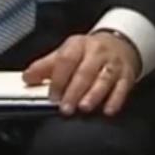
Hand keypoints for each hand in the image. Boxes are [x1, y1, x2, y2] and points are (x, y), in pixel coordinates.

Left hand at [22, 31, 141, 116]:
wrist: (120, 44)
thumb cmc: (89, 53)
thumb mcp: (66, 52)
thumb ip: (45, 66)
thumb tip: (27, 78)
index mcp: (79, 45)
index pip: (67, 59)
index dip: (58, 78)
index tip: (52, 95)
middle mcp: (98, 52)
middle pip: (86, 71)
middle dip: (75, 91)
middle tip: (66, 107)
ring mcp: (113, 63)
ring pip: (105, 78)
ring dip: (95, 94)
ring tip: (85, 108)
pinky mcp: (127, 74)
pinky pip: (123, 87)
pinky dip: (116, 99)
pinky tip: (108, 109)